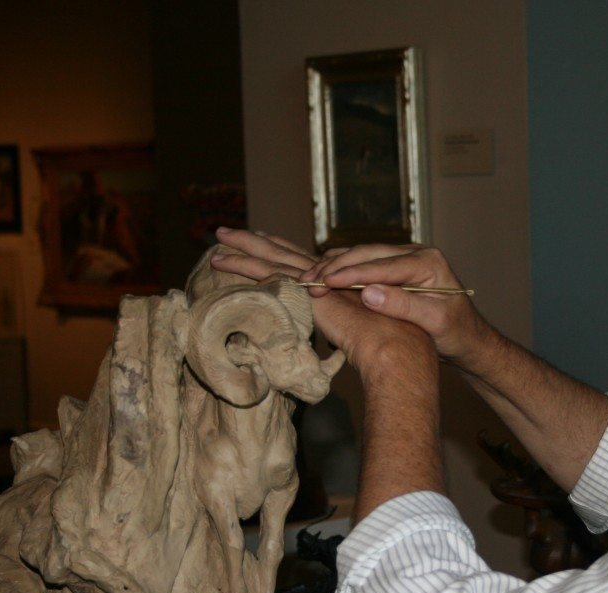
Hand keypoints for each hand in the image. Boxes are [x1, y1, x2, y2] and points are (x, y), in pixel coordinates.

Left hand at [211, 229, 434, 377]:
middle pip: (282, 251)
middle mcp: (321, 275)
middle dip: (255, 240)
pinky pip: (264, 271)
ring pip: (269, 256)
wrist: (389, 342)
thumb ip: (341, 329)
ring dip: (241, 246)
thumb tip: (337, 342)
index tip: (265, 239)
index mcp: (334, 283)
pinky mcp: (303, 289)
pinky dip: (241, 264)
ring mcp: (311, 280)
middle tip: (230, 232)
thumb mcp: (355, 333)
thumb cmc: (382, 345)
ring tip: (219, 236)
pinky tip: (221, 261)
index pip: (301, 261)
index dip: (281, 248)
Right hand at [297, 244, 490, 364]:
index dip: (351, 273)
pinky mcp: (395, 269)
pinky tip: (322, 279)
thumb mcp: (434, 322)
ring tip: (308, 279)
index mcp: (428, 261)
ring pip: (362, 256)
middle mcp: (416, 254)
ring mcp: (404, 259)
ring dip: (334, 266)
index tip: (326, 282)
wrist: (468, 338)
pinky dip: (342, 271)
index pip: (383, 264)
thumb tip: (368, 293)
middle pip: (368, 254)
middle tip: (308, 281)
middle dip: (336, 267)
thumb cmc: (456, 333)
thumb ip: (403, 305)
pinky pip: (364, 265)